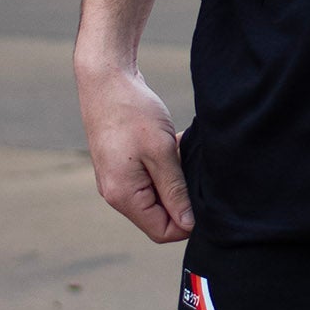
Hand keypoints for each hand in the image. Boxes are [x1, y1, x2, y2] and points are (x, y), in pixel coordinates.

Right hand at [75, 55, 193, 243]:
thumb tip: (189, 224)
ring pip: (156, 196)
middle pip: (159, 217)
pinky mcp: (121, 165)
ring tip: (182, 153)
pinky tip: (173, 144)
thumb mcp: (162, 152)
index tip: (204, 196)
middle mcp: (115, 193)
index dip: (188, 222)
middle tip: (194, 170)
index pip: (162, 232)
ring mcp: (116, 179)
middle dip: (182, 199)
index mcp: (123, 196)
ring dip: (174, 180)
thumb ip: (175, 190)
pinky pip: (149, 179)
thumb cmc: (132, 111)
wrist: (105, 78)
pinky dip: (165, 168)